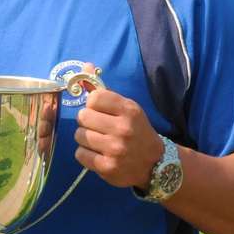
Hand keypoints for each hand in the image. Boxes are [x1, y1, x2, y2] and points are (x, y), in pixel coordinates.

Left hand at [74, 65, 162, 188]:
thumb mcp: (126, 108)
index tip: (100, 111)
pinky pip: (80, 154)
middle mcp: (123, 129)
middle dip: (87, 121)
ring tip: (98, 141)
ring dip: (85, 138)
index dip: (93, 104)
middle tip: (98, 127)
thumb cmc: (136, 131)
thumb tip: (85, 66)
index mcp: (129, 110)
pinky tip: (98, 154)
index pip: (94, 98)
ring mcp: (115, 149)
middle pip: (83, 116)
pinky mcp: (107, 167)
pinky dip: (86, 154)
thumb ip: (103, 89)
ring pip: (79, 135)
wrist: (154, 163)